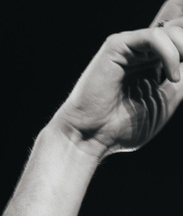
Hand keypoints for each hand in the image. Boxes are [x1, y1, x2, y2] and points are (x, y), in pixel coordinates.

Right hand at [51, 14, 182, 157]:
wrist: (88, 139)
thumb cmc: (119, 129)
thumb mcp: (164, 103)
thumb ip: (181, 81)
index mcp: (151, 65)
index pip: (180, 44)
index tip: (181, 78)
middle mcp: (140, 53)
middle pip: (178, 32)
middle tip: (179, 77)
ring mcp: (128, 48)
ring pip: (170, 31)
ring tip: (175, 78)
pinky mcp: (116, 46)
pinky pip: (154, 37)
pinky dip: (170, 54)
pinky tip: (170, 76)